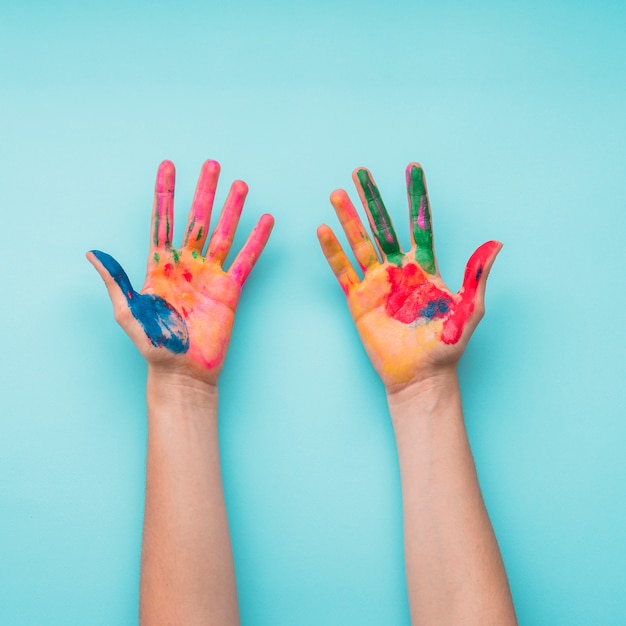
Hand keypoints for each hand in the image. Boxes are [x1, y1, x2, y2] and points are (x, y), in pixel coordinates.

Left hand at [88, 160, 273, 384]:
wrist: (182, 372)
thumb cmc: (153, 345)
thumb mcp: (128, 312)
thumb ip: (116, 281)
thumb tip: (93, 253)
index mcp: (159, 266)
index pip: (163, 221)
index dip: (165, 194)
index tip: (168, 166)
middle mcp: (186, 265)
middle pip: (196, 219)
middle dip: (204, 191)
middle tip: (212, 164)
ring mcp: (210, 275)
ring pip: (223, 234)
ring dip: (232, 209)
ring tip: (241, 184)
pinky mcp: (230, 290)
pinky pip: (245, 261)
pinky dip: (256, 241)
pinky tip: (264, 221)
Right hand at [317, 163, 500, 391]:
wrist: (420, 375)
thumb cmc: (446, 346)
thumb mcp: (468, 311)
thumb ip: (477, 277)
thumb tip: (496, 244)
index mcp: (424, 268)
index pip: (419, 223)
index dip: (415, 196)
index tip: (412, 169)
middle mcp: (398, 270)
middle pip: (382, 226)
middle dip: (372, 199)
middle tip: (361, 172)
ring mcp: (376, 283)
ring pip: (359, 243)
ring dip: (349, 219)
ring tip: (337, 194)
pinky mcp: (359, 300)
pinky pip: (343, 271)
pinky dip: (333, 251)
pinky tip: (323, 231)